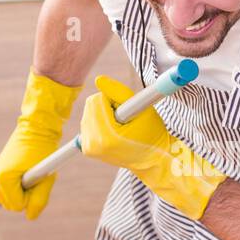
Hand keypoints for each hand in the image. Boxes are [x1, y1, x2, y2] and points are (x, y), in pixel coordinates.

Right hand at [0, 68, 81, 219]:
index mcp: (3, 178)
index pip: (16, 206)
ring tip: (32, 174)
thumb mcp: (46, 178)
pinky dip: (18, 187)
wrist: (37, 128)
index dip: (30, 198)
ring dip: (22, 192)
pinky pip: (8, 190)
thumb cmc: (43, 151)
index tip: (38, 182)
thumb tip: (31, 217)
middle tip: (37, 178)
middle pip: (10, 205)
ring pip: (8, 199)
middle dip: (25, 197)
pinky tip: (27, 172)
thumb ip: (39, 200)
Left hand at [79, 74, 225, 220]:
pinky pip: (87, 123)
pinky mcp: (86, 149)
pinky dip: (99, 122)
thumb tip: (98, 79)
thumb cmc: (152, 134)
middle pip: (90, 105)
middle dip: (108, 105)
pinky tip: (113, 131)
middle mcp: (93, 144)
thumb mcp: (142, 110)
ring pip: (88, 112)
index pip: (98, 100)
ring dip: (104, 113)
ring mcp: (88, 148)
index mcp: (107, 136)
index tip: (127, 110)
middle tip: (125, 118)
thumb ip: (120, 92)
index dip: (115, 100)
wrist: (152, 160)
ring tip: (121, 126)